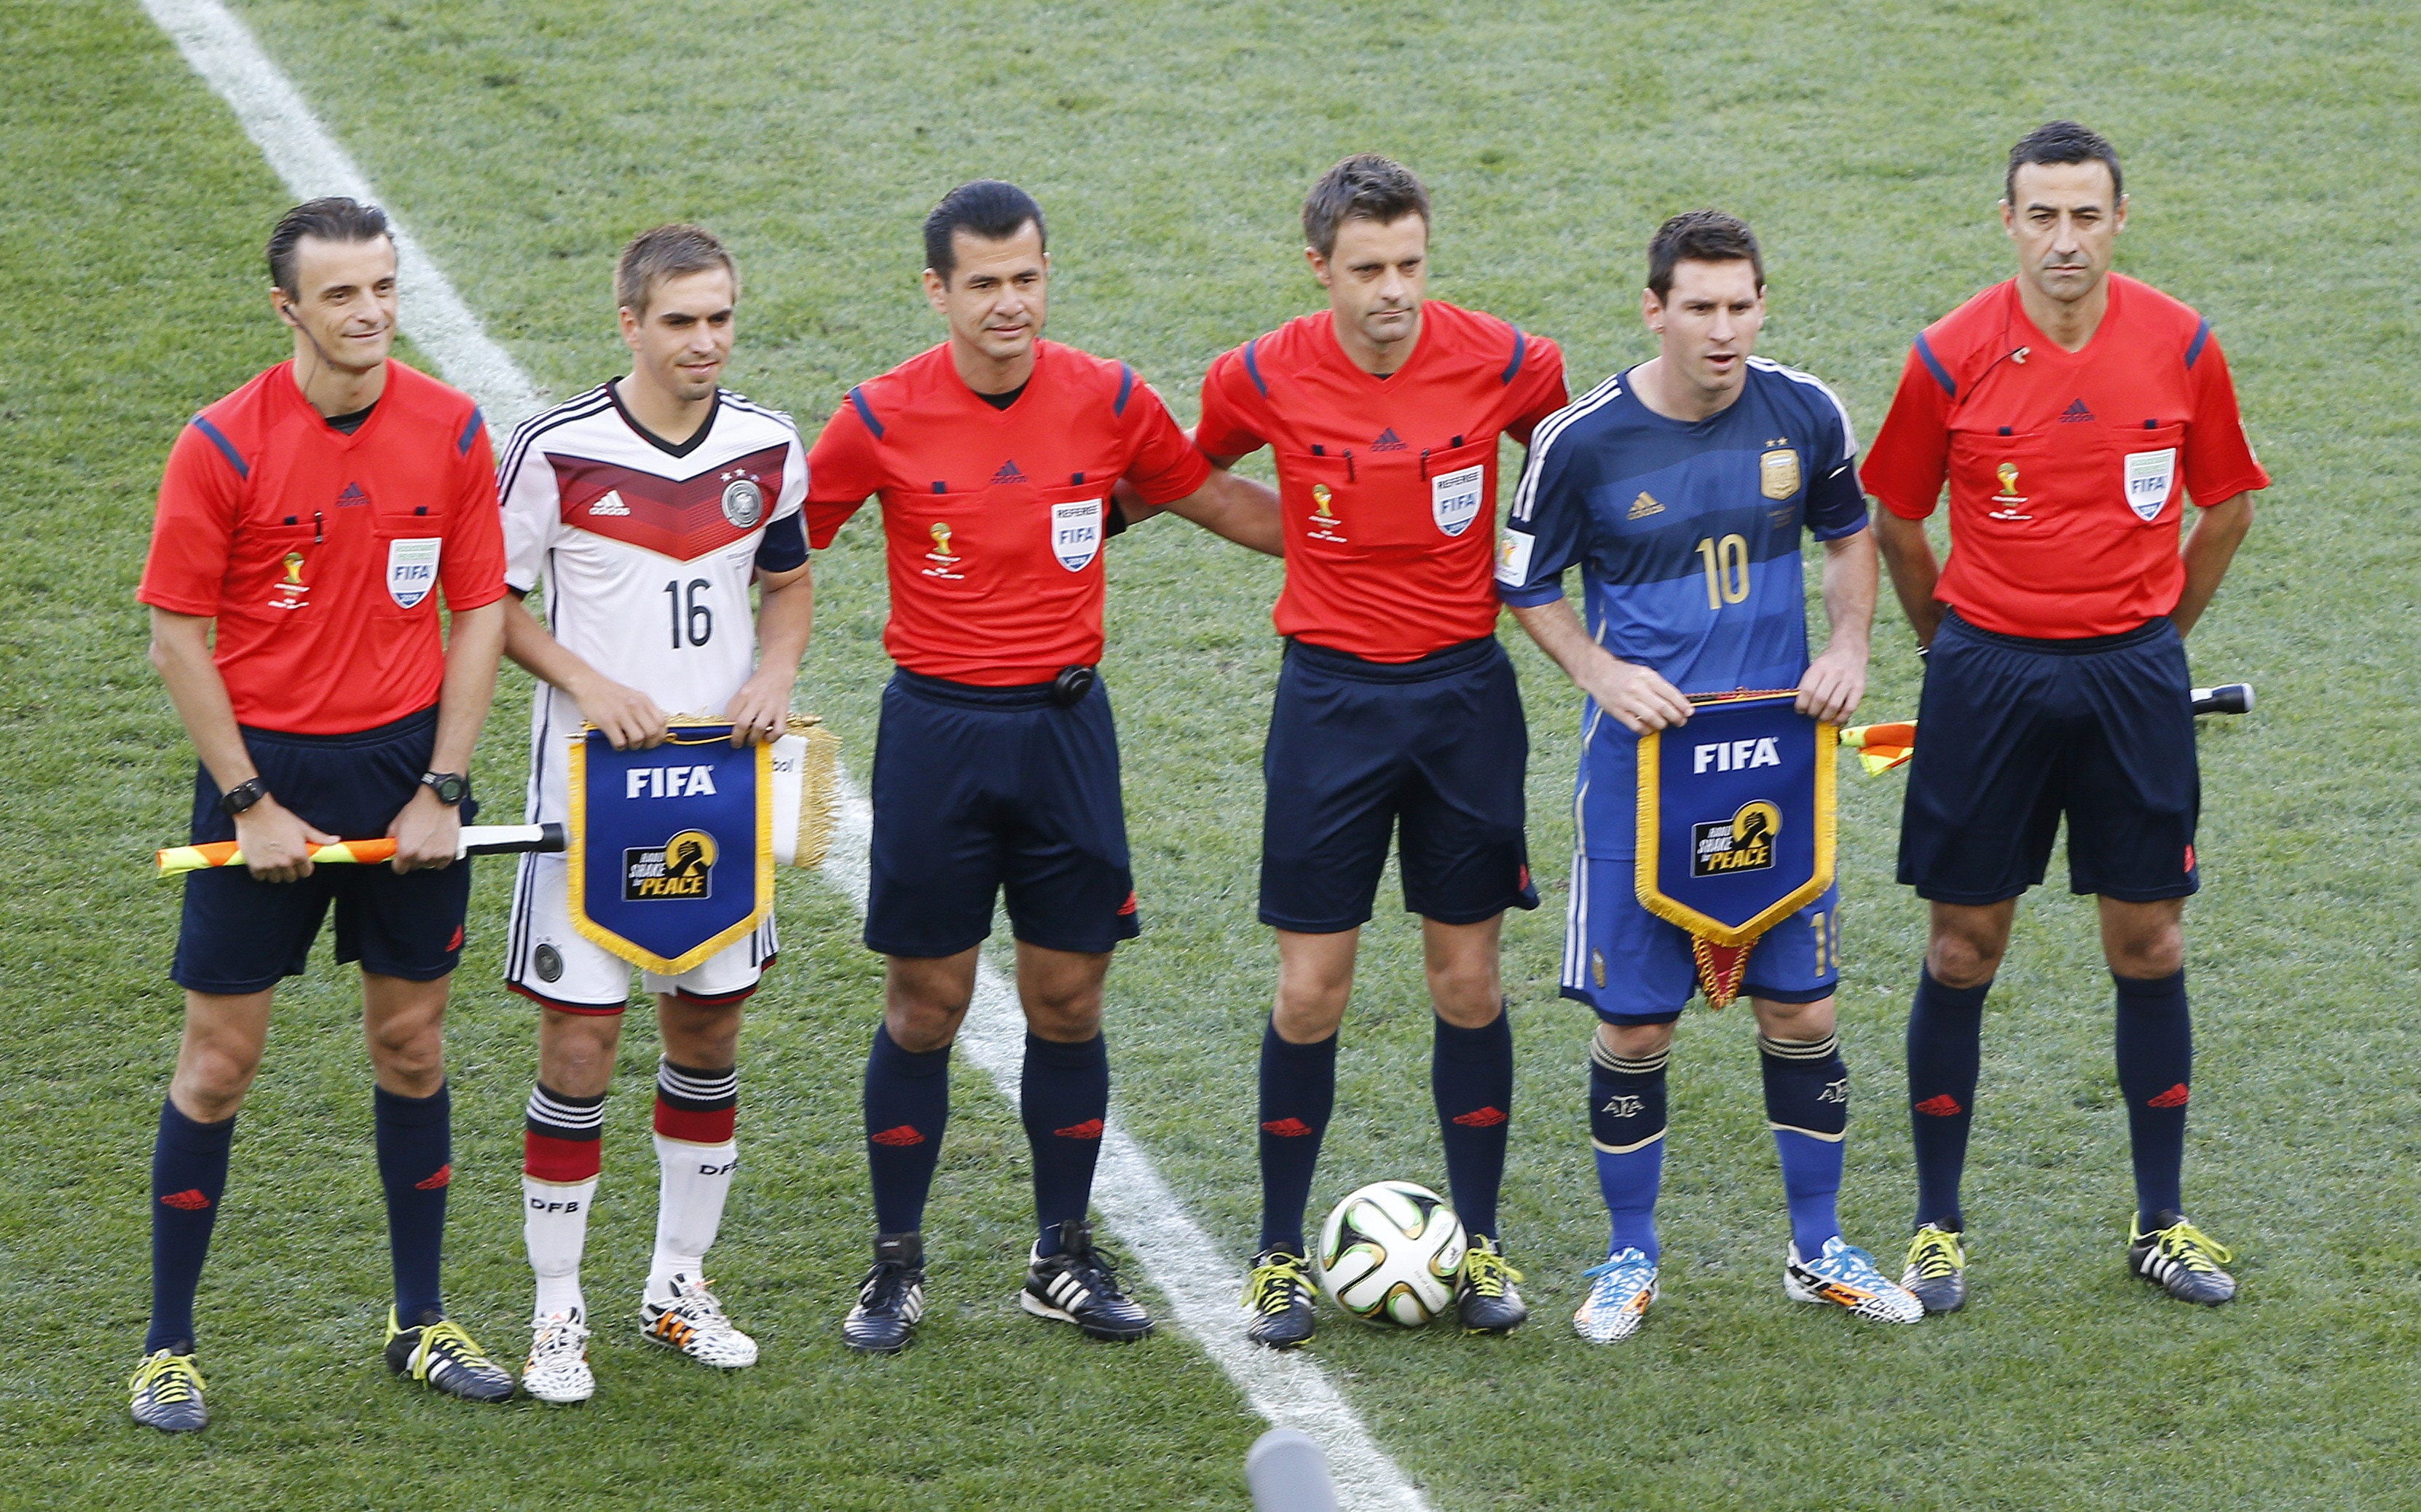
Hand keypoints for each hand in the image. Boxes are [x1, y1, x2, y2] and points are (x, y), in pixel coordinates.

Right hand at [234, 797, 336, 882]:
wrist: (255, 812)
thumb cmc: (280, 818)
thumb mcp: (302, 827)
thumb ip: (319, 838)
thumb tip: (336, 841)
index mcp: (299, 855)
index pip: (306, 872)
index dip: (304, 867)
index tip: (300, 862)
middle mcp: (285, 863)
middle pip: (291, 878)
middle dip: (290, 870)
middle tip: (285, 859)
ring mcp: (269, 865)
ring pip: (276, 879)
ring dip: (276, 872)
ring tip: (273, 859)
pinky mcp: (255, 865)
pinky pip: (261, 877)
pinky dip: (262, 872)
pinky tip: (263, 861)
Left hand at [387, 786, 461, 872]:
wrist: (439, 800)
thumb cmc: (418, 809)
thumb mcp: (396, 823)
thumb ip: (391, 840)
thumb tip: (389, 848)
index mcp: (406, 851)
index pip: (399, 869)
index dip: (400, 863)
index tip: (402, 858)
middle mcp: (421, 857)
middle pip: (414, 866)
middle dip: (414, 857)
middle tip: (417, 843)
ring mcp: (436, 856)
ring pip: (428, 864)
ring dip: (428, 856)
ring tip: (429, 841)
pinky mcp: (449, 853)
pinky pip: (442, 863)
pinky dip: (440, 856)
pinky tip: (438, 844)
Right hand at [574, 675, 670, 750]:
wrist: (588, 683)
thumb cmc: (610, 692)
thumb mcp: (633, 696)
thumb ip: (645, 710)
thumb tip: (656, 728)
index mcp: (644, 700)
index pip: (662, 722)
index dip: (660, 735)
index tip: (655, 740)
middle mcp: (635, 706)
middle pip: (653, 732)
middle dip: (650, 743)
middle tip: (642, 745)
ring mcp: (621, 714)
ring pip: (638, 739)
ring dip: (634, 746)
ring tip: (628, 743)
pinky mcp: (607, 721)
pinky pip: (620, 742)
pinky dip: (620, 747)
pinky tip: (616, 742)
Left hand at [723, 673, 792, 745]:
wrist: (777, 674)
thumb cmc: (757, 687)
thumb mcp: (742, 692)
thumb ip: (735, 707)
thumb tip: (729, 726)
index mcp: (744, 694)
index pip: (731, 716)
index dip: (727, 729)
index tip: (728, 735)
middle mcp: (757, 700)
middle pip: (743, 723)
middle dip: (738, 738)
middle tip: (737, 744)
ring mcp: (771, 707)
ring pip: (759, 728)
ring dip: (753, 739)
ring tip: (751, 741)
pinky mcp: (783, 713)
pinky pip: (778, 731)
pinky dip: (771, 738)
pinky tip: (767, 736)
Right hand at [1577, 652, 1692, 734]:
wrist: (1598, 673)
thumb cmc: (1624, 674)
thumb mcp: (1644, 673)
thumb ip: (1659, 685)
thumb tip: (1677, 701)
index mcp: (1646, 676)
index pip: (1669, 692)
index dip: (1682, 704)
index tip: (1689, 712)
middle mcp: (1637, 687)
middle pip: (1662, 707)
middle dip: (1675, 717)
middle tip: (1681, 722)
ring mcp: (1626, 700)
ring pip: (1651, 717)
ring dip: (1662, 724)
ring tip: (1665, 725)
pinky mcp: (1617, 711)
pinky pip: (1636, 725)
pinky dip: (1646, 729)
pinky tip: (1650, 728)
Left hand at [1796, 642, 1868, 723]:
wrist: (1850, 650)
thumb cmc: (1828, 663)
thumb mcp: (1815, 667)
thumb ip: (1808, 683)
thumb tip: (1800, 704)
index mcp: (1820, 667)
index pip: (1807, 690)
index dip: (1801, 704)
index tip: (1800, 710)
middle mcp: (1835, 672)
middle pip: (1820, 699)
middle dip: (1812, 712)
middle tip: (1811, 714)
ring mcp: (1849, 680)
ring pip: (1834, 705)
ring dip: (1825, 716)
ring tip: (1821, 717)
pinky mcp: (1859, 687)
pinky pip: (1850, 708)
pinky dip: (1841, 718)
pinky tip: (1834, 720)